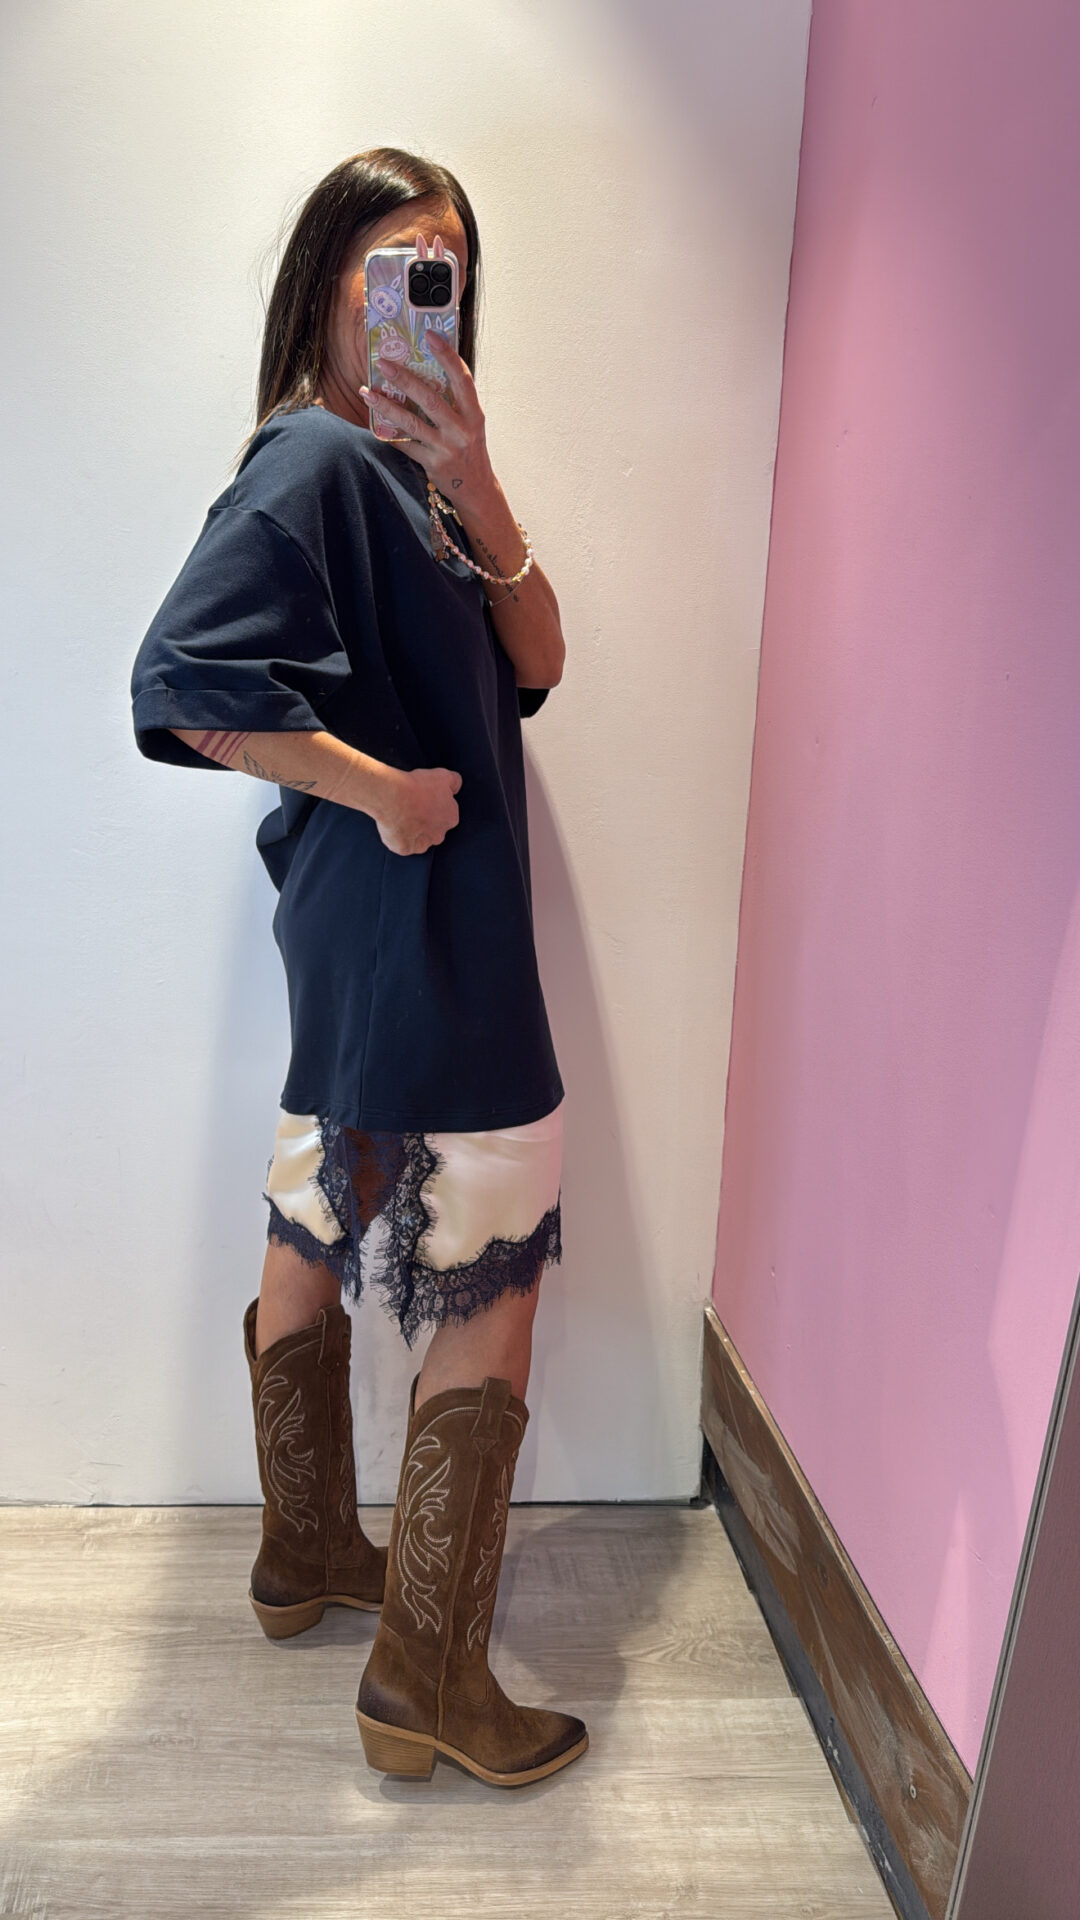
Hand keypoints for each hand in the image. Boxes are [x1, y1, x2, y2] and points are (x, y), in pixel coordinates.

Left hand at [359, 262, 494, 506]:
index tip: (431, 336)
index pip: (462, 379)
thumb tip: (427, 373)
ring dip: (387, 406)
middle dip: (405, 379)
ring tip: (368, 392)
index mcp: (474, 415)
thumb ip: (455, 402)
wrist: (476, 489)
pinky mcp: (433, 464)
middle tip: (384, 364)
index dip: (448, 356)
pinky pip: (406, 445)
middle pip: (430, 399)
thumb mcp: (471, 424)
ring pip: (412, 423)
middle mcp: (462, 430)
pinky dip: (390, 434)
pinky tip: (375, 424)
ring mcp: (447, 448)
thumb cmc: (469, 450)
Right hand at [375, 764, 461, 855]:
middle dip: (424, 822)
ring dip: (411, 831)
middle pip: (433, 830)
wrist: (393, 797)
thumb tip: (456, 786)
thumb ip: (454, 782)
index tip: (423, 800)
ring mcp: (421, 845)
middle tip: (411, 808)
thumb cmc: (417, 787)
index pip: (445, 815)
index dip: (433, 807)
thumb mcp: (443, 775)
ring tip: (400, 816)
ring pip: (418, 840)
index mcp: (451, 818)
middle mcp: (439, 835)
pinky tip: (392, 825)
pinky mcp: (405, 849)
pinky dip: (397, 837)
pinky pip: (401, 845)